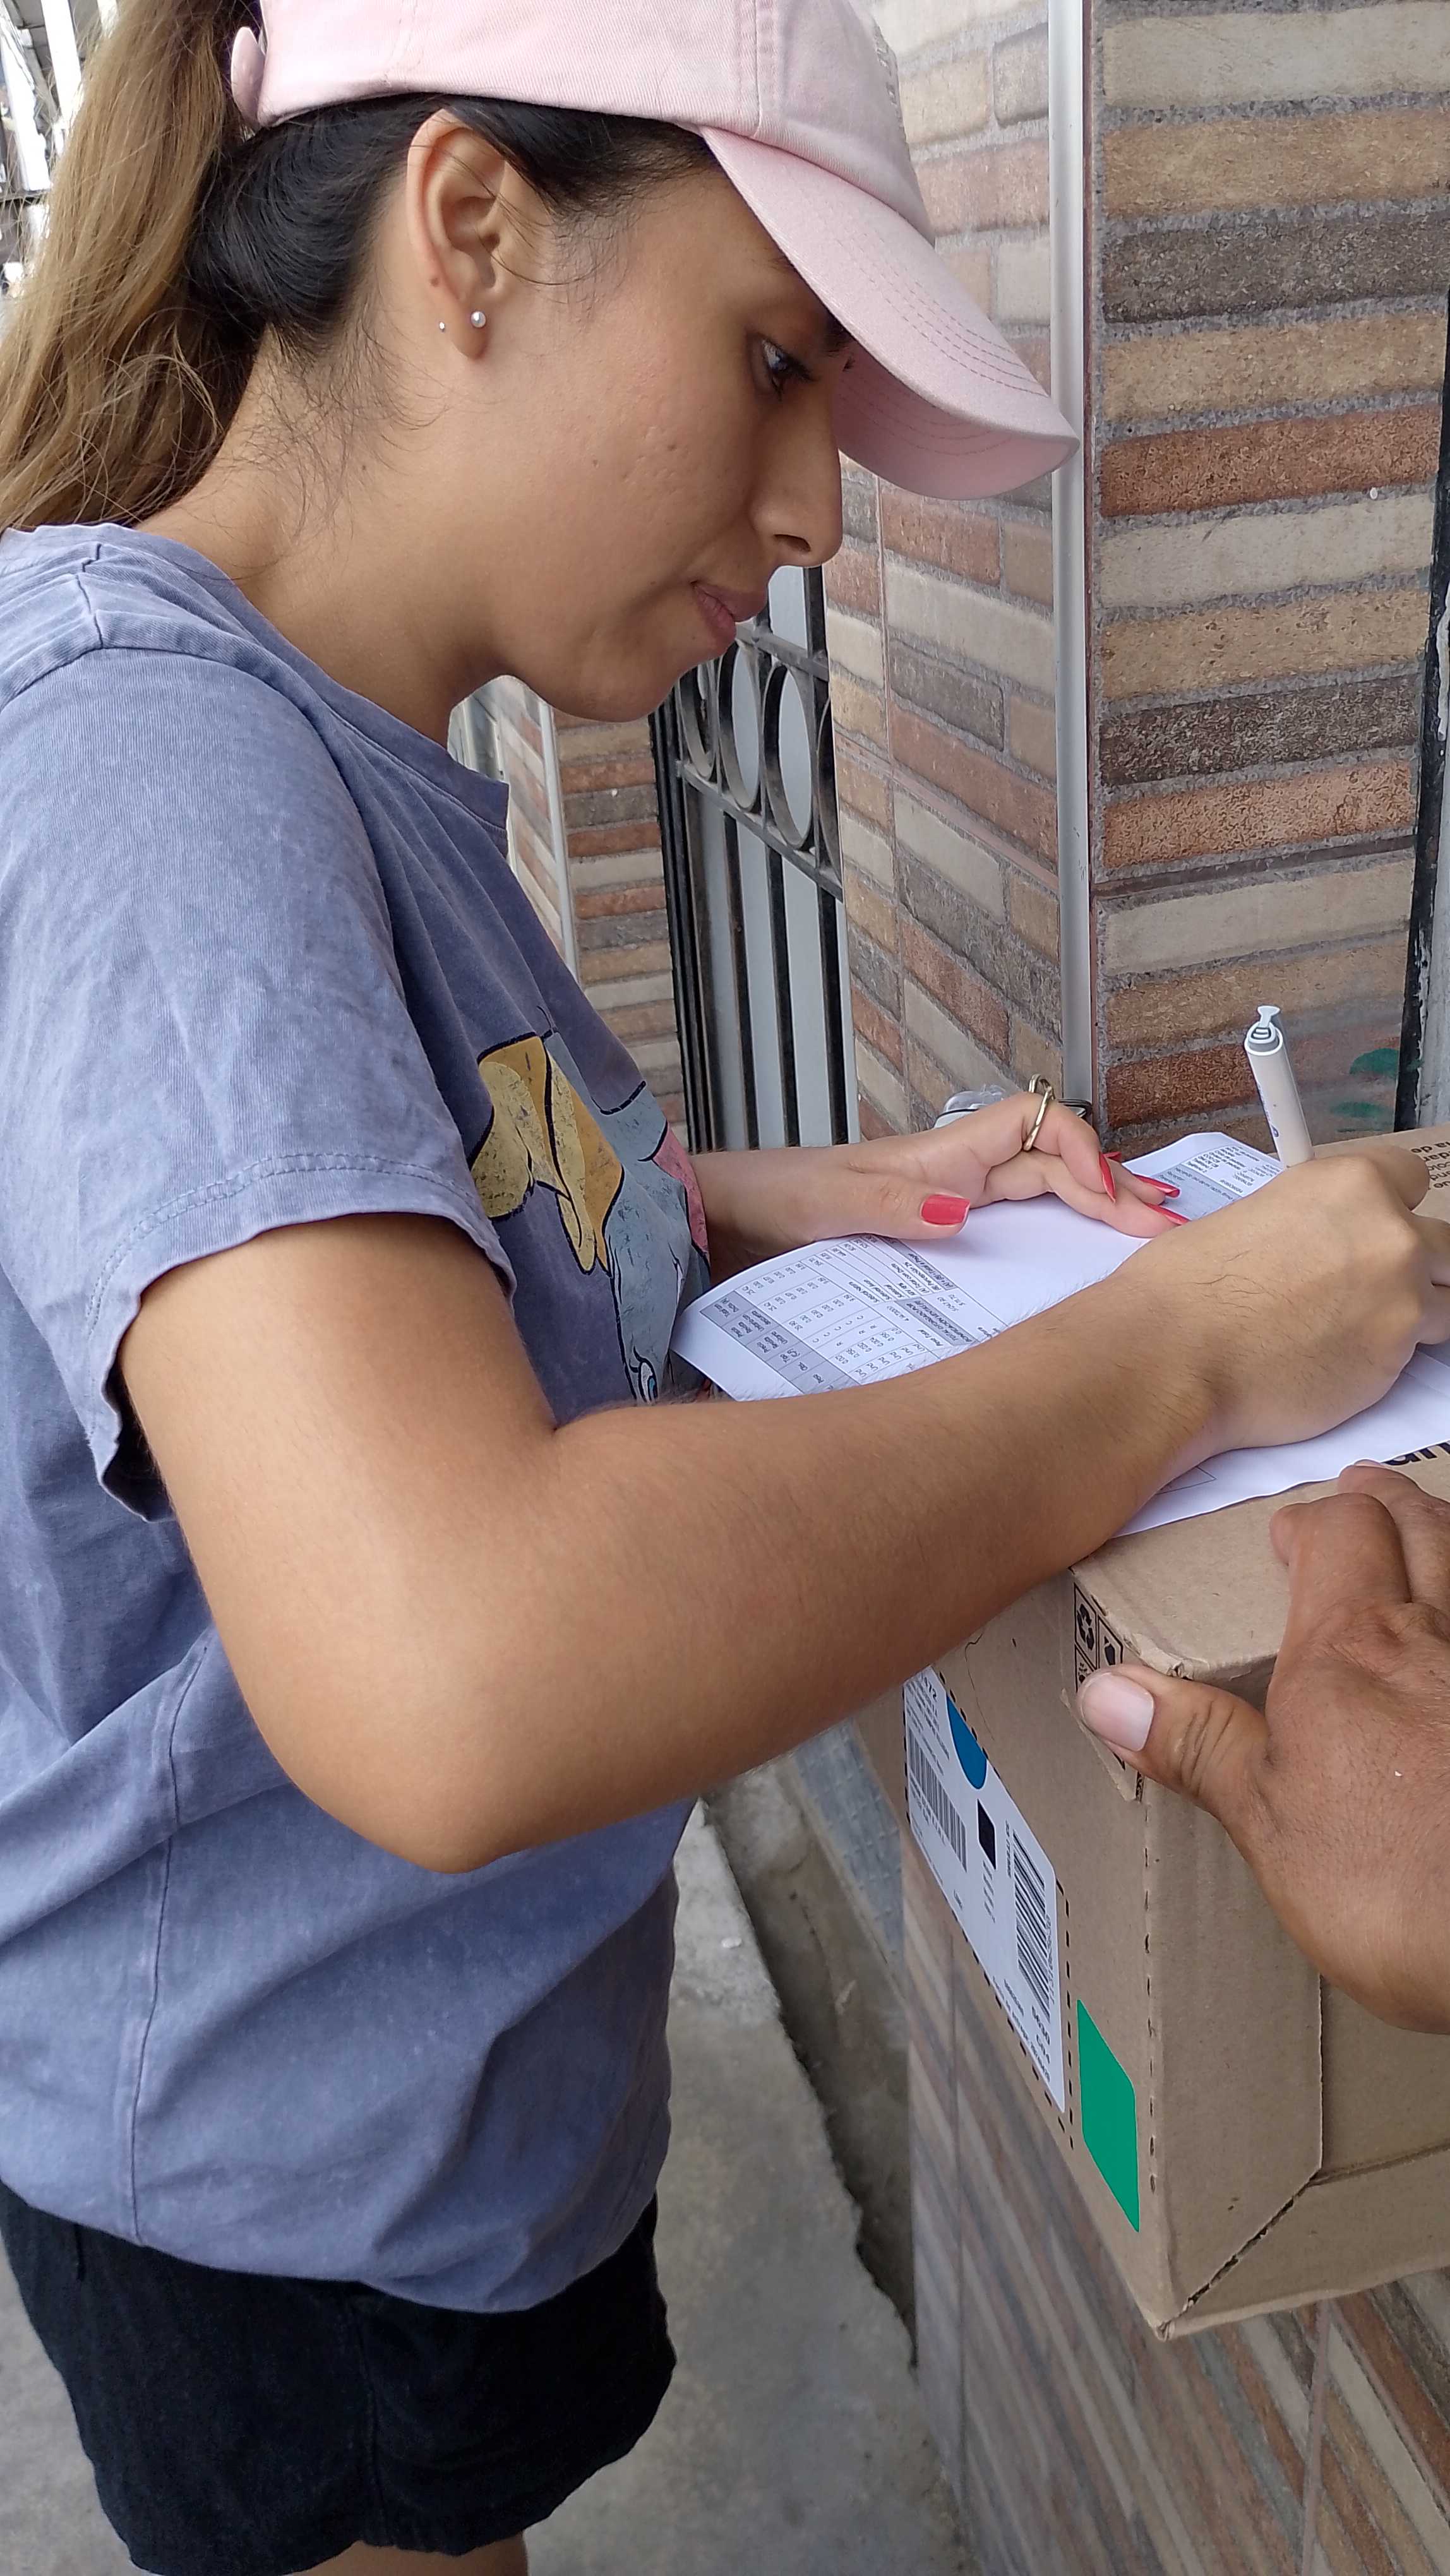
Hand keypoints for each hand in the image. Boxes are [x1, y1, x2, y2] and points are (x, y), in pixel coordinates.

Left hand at [693, 1095, 1178, 1272]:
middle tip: (1169, 1225)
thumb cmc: (769, 1198)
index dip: (1082, 1150)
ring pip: (1044, 1189)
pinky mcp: (938, 1226)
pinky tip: (1085, 1249)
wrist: (724, 1216)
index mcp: (940, 1154)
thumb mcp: (823, 1204)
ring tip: (1152, 1228)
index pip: (1036, 1126)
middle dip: (1115, 1185)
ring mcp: (950, 1196)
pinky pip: (1016, 1219)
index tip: (1108, 1196)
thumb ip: (886, 1206)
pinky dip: (1061, 1227)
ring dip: (1098, 1203)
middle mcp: (955, 1170)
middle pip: (1056, 1161)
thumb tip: (961, 1209)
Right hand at [1077, 1465, 1449, 2030]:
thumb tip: (1103, 1691)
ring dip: (1445, 1538)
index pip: (1341, 1535)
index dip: (1314, 1522)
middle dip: (1392, 1503)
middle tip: (1368, 1491)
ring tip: (1425, 1539)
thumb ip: (1197, 1744)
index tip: (1288, 1534)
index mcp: (1354, 1652)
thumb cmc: (1398, 1890)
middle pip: (1426, 1529)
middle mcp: (1440, 1640)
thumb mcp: (1268, 1824)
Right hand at [1105, 1147, 1449, 1458]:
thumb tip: (1321, 1243)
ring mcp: (1403, 1304)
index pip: (1413, 1181)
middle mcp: (1392, 1236)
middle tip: (1361, 1289)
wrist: (1172, 1357)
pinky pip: (1409, 1357)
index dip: (1389, 1209)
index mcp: (1353, 1184)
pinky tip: (1327, 1362)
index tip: (1369, 1230)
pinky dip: (1379, 1359)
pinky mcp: (1395, 1365)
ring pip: (1441, 1306)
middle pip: (1443, 1247)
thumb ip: (1312, 1223)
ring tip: (1344, 1332)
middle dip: (1410, 1266)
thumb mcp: (1254, 1215)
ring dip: (1405, 1316)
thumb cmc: (1186, 1287)